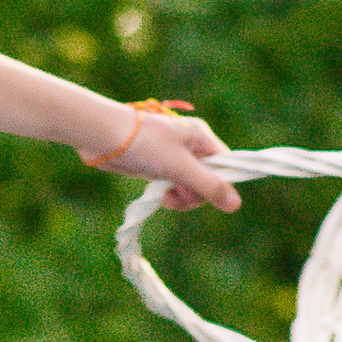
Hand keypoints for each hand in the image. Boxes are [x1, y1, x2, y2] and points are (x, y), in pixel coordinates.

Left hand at [94, 102, 237, 211]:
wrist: (105, 138)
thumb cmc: (145, 145)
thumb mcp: (180, 167)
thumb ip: (209, 186)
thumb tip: (236, 204)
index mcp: (201, 136)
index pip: (226, 163)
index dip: (220, 182)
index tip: (206, 194)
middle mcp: (191, 145)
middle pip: (209, 178)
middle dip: (195, 193)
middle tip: (179, 195)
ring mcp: (174, 156)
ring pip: (191, 185)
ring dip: (182, 197)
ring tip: (167, 197)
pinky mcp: (159, 166)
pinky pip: (174, 186)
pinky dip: (169, 194)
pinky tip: (159, 196)